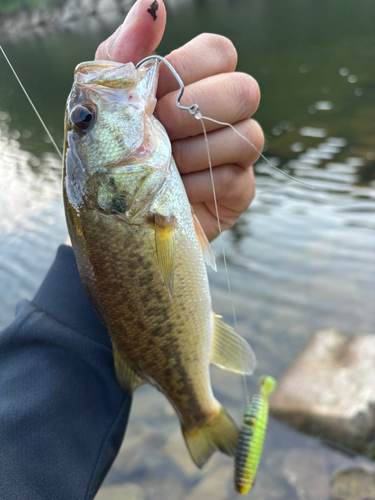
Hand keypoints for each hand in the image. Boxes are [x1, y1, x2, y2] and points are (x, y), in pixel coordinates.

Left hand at [95, 0, 262, 241]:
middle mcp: (221, 114)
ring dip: (195, 152)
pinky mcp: (238, 191)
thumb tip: (153, 1)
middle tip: (162, 129)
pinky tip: (178, 192)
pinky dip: (200, 185)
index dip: (190, 67)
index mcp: (193, 84)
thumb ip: (126, 51)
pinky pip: (236, 179)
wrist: (112, 211)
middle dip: (197, 111)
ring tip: (164, 167)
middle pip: (246, 90)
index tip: (155, 93)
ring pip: (248, 136)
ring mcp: (234, 154)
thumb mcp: (105, 100)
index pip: (220, 51)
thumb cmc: (109, 153)